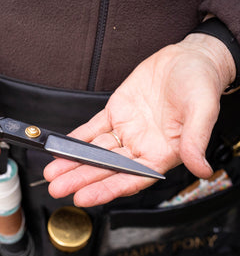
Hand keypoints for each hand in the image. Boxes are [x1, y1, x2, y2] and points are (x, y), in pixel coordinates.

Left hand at [44, 33, 235, 206]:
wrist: (189, 58)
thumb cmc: (201, 84)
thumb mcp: (203, 109)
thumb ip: (196, 140)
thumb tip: (202, 169)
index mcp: (162, 153)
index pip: (131, 178)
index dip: (107, 189)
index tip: (84, 197)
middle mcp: (141, 146)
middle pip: (107, 168)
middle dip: (81, 178)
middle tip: (59, 188)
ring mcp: (127, 130)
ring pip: (96, 151)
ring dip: (74, 162)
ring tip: (53, 173)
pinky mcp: (116, 113)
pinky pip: (93, 129)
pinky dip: (77, 139)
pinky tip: (62, 147)